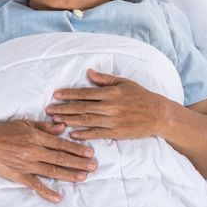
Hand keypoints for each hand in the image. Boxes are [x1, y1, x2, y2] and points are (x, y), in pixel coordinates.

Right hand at [0, 120, 96, 202]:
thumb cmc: (4, 131)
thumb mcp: (25, 123)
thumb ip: (44, 127)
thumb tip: (62, 128)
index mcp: (36, 137)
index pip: (61, 144)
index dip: (77, 148)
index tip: (90, 152)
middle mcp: (34, 151)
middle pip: (60, 158)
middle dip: (79, 162)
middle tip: (94, 165)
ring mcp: (27, 165)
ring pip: (52, 170)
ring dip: (69, 174)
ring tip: (84, 177)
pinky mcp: (19, 176)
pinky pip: (35, 185)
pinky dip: (47, 192)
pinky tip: (58, 197)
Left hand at [45, 69, 169, 139]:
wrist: (158, 114)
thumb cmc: (140, 96)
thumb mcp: (124, 82)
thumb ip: (105, 79)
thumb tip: (89, 72)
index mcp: (110, 93)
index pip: (84, 93)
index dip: (69, 94)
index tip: (55, 95)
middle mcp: (110, 106)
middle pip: (82, 107)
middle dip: (63, 108)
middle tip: (48, 109)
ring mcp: (113, 120)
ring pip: (87, 120)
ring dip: (69, 120)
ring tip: (55, 119)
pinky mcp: (117, 132)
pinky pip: (97, 133)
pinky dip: (84, 134)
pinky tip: (72, 134)